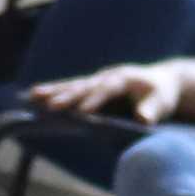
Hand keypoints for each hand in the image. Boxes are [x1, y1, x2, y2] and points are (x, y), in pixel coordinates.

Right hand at [30, 62, 176, 122]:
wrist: (161, 81)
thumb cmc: (162, 95)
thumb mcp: (162, 103)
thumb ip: (152, 110)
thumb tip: (142, 119)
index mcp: (125, 78)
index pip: (108, 89)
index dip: (96, 100)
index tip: (83, 112)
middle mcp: (107, 76)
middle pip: (85, 86)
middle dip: (67, 96)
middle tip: (51, 106)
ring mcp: (97, 80)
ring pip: (72, 85)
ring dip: (53, 91)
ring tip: (32, 96)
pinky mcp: (91, 86)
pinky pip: (70, 88)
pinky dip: (53, 91)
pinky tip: (33, 96)